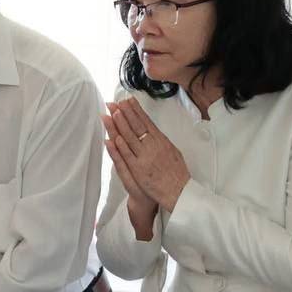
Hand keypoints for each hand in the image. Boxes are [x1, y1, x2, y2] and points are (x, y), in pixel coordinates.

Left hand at [104, 98, 190, 212]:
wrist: (179, 191)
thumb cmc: (176, 173)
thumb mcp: (172, 151)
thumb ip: (161, 141)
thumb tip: (153, 131)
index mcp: (162, 141)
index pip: (146, 122)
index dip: (135, 110)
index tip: (127, 100)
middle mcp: (153, 146)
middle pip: (137, 126)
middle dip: (125, 113)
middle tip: (115, 102)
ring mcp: (145, 157)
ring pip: (130, 138)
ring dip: (120, 124)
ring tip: (111, 113)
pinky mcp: (138, 170)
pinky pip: (128, 156)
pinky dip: (121, 146)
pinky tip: (114, 137)